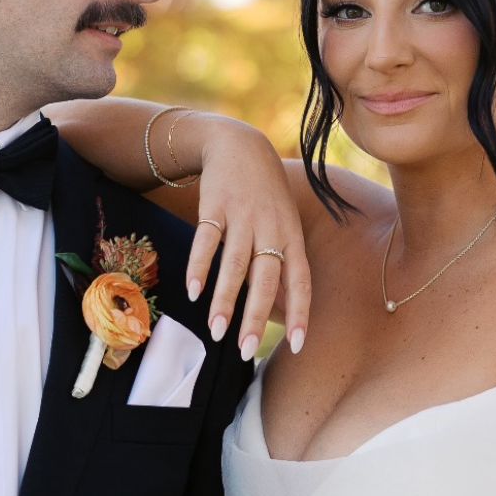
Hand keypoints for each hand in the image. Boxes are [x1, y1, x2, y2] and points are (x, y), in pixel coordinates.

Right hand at [184, 120, 310, 359]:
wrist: (240, 144)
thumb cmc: (265, 196)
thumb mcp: (284, 226)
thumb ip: (284, 266)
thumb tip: (285, 311)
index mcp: (292, 238)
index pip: (300, 281)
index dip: (300, 313)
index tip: (297, 345)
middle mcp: (271, 229)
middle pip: (266, 279)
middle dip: (256, 317)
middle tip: (245, 350)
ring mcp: (243, 217)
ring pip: (235, 265)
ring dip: (225, 300)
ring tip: (216, 331)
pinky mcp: (215, 206)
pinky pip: (208, 242)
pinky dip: (200, 268)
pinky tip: (194, 292)